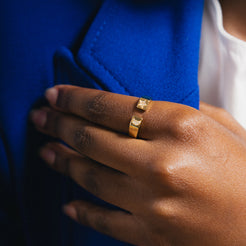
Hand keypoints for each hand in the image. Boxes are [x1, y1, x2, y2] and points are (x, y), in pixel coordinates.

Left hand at [30, 85, 245, 245]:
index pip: (109, 106)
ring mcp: (152, 203)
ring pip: (90, 177)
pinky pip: (103, 219)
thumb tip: (138, 108)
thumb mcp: (218, 126)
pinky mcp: (150, 234)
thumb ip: (176, 112)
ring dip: (63, 161)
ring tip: (47, 151)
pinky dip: (82, 209)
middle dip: (59, 124)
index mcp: (181, 126)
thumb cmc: (244, 170)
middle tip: (40, 117)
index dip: (75, 98)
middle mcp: (161, 163)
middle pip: (91, 138)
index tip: (56, 95)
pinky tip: (68, 202)